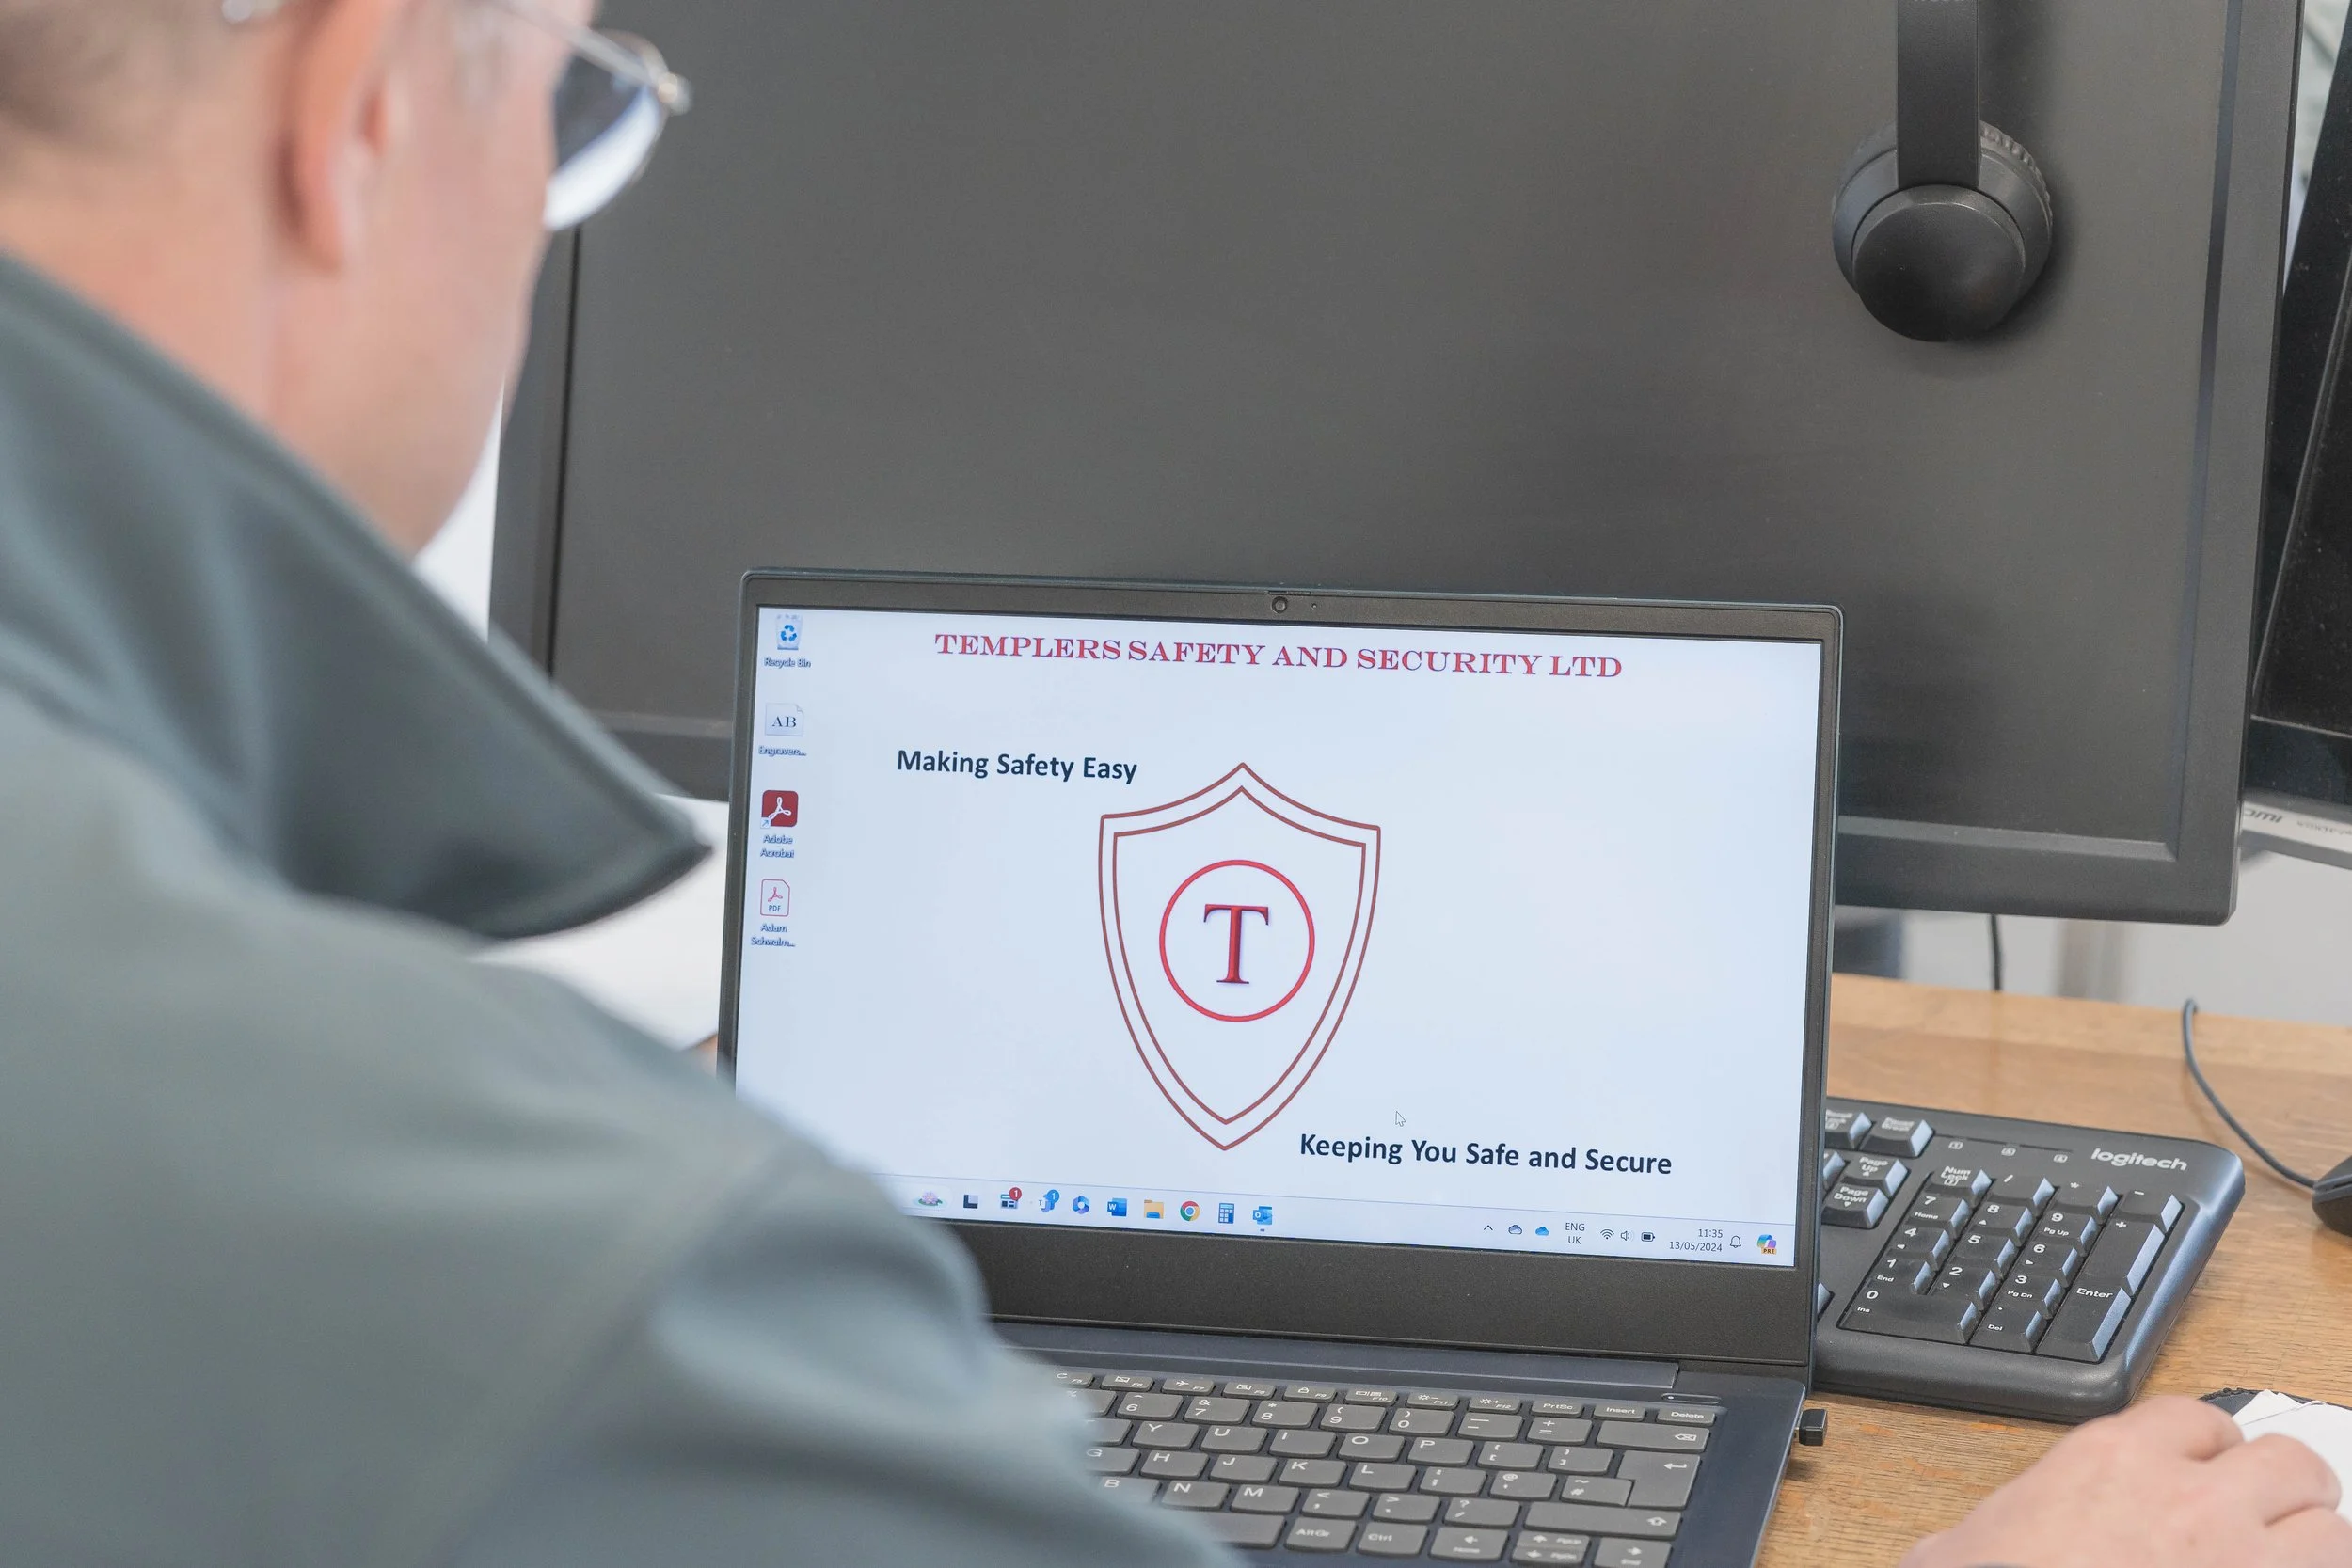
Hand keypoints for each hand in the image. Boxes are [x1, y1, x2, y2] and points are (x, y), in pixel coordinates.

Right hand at [1901, 1395, 2350, 1567]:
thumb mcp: (1963, 1544)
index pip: (2198, 1421)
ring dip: (2312, 1548)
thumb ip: (1996, 1526)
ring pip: (2331, 1531)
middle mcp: (2189, 1500)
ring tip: (2284, 1565)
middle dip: (2287, 1490)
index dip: (2209, 1452)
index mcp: (2111, 1462)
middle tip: (2268, 1521)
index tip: (2206, 1477)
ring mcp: (2241, 1560)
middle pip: (2289, 1460)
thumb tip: (1952, 1549)